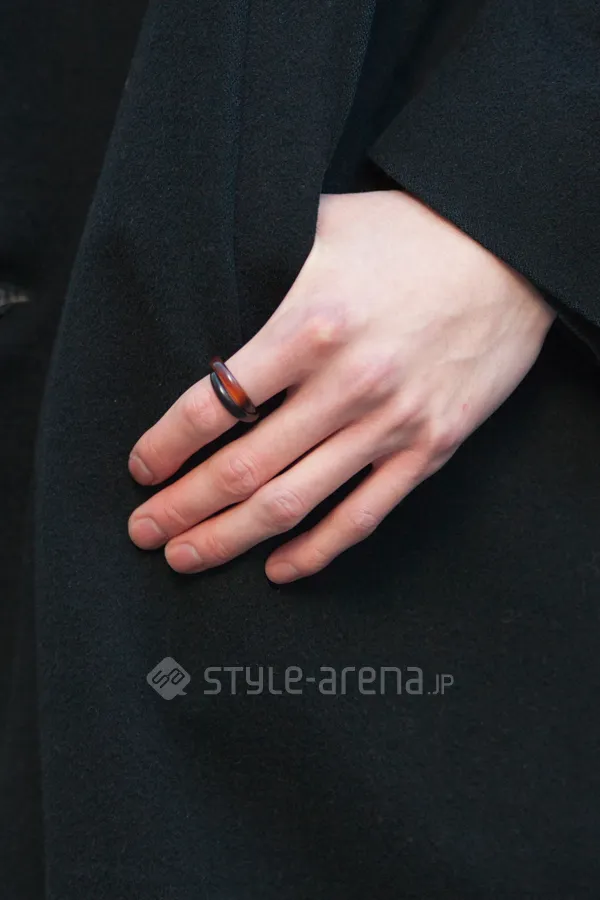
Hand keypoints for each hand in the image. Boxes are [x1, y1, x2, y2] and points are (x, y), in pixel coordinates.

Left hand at [127, 191, 554, 581]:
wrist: (511, 259)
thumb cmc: (415, 236)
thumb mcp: (329, 226)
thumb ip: (266, 256)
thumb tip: (211, 271)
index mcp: (309, 327)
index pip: (213, 404)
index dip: (166, 445)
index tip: (142, 467)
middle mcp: (346, 385)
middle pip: (243, 468)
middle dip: (182, 508)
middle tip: (144, 531)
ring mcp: (390, 426)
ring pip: (293, 503)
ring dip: (230, 538)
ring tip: (187, 556)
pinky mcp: (428, 450)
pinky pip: (363, 516)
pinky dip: (316, 551)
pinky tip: (278, 568)